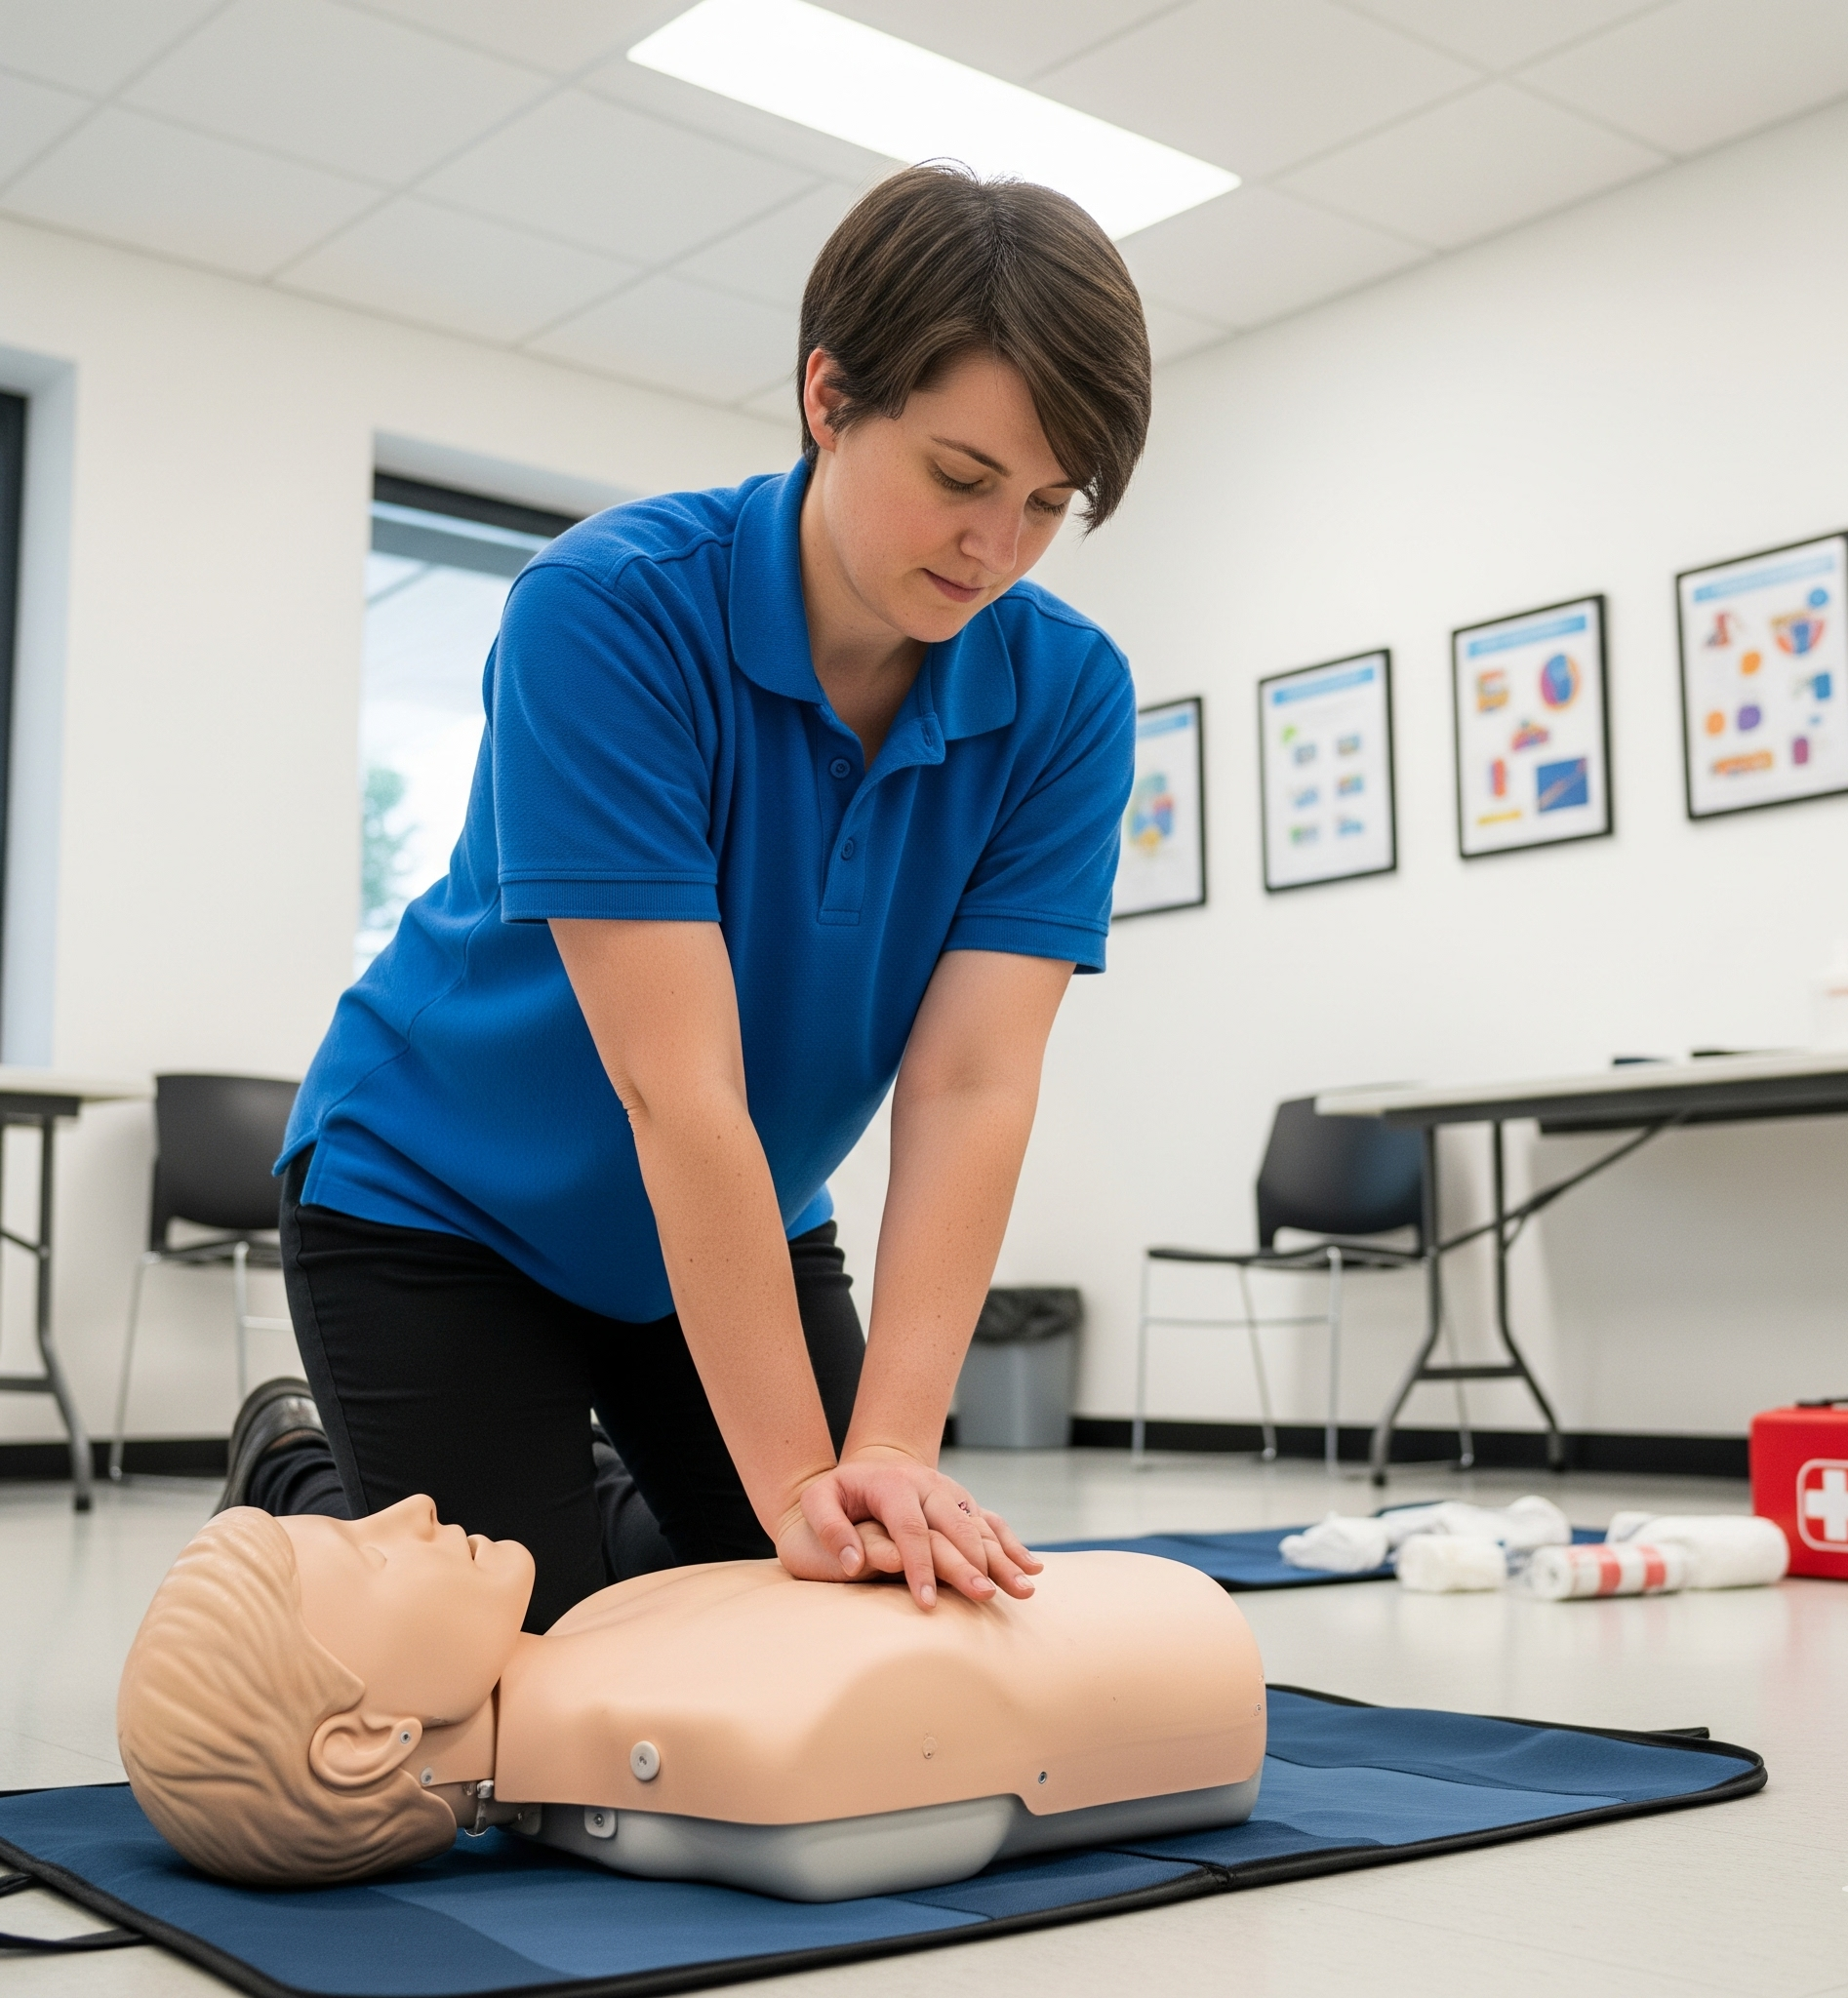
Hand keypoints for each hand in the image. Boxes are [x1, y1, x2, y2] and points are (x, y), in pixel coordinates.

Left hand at [776, 1449, 1042, 1608]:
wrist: (866, 1466)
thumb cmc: (838, 1492)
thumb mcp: (818, 1499)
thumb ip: (829, 1527)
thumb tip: (854, 1563)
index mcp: (894, 1484)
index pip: (910, 1529)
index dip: (919, 1567)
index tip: (926, 1604)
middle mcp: (929, 1485)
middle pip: (956, 1526)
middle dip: (972, 1564)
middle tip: (985, 1598)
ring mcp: (950, 1492)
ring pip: (979, 1525)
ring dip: (1002, 1557)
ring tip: (1022, 1588)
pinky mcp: (962, 1502)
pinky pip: (990, 1521)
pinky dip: (1012, 1544)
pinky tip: (1031, 1567)